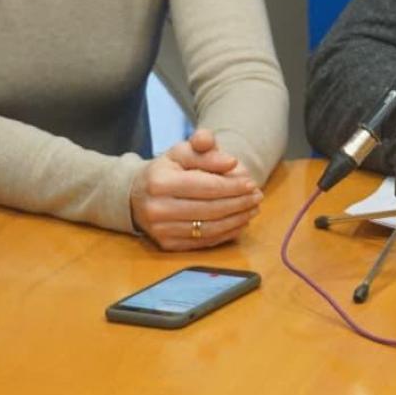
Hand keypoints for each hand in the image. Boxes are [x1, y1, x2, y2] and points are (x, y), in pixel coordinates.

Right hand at [130, 128, 262, 250]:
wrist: (138, 195)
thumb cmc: (167, 169)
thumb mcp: (183, 151)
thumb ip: (206, 149)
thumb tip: (231, 162)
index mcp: (159, 182)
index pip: (205, 187)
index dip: (232, 186)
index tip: (252, 183)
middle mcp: (157, 209)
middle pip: (209, 209)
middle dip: (239, 203)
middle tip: (257, 196)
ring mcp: (160, 230)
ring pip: (208, 229)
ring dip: (236, 219)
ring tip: (253, 208)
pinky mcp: (167, 245)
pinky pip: (203, 242)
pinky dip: (226, 233)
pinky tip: (240, 222)